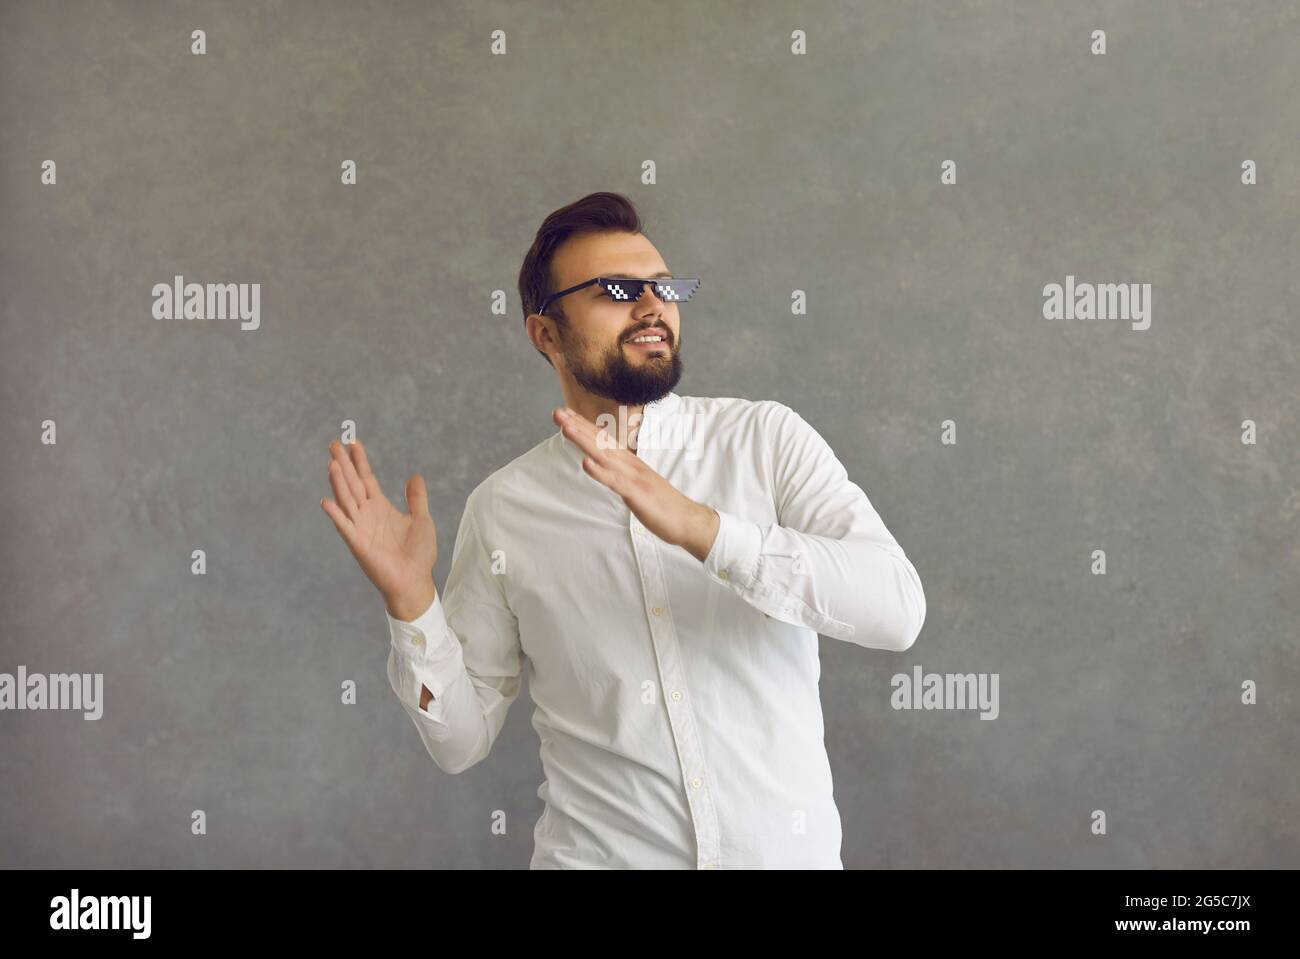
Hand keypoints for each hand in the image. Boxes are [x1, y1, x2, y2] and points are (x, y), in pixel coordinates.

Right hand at [320, 439, 437, 618]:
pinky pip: (345, 527)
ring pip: (346, 500)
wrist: (415, 581)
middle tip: (334, 444)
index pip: (366, 478)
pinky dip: (336, 515)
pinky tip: (326, 502)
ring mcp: (360, 528)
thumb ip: (416, 499)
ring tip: (332, 463)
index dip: (360, 461)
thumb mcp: (422, 520)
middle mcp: (367, 514)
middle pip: (352, 484)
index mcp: (380, 507)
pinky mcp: (358, 544)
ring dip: (339, 482)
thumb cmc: (419, 554)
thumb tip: (414, 476)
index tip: (353, 442)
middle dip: (343, 464)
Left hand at [553, 407, 719, 561]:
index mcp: (630, 463)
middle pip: (601, 441)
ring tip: (566, 428)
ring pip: (605, 456)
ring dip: (585, 440)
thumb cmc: (662, 504)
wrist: (688, 520)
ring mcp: (634, 477)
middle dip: (578, 426)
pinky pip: (615, 482)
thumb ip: (622, 474)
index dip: (584, 426)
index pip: (604, 439)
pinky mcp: (637, 493)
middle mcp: (631, 464)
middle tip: (557, 412)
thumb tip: (606, 467)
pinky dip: (600, 472)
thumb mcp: (638, 485)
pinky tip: (586, 463)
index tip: (566, 414)